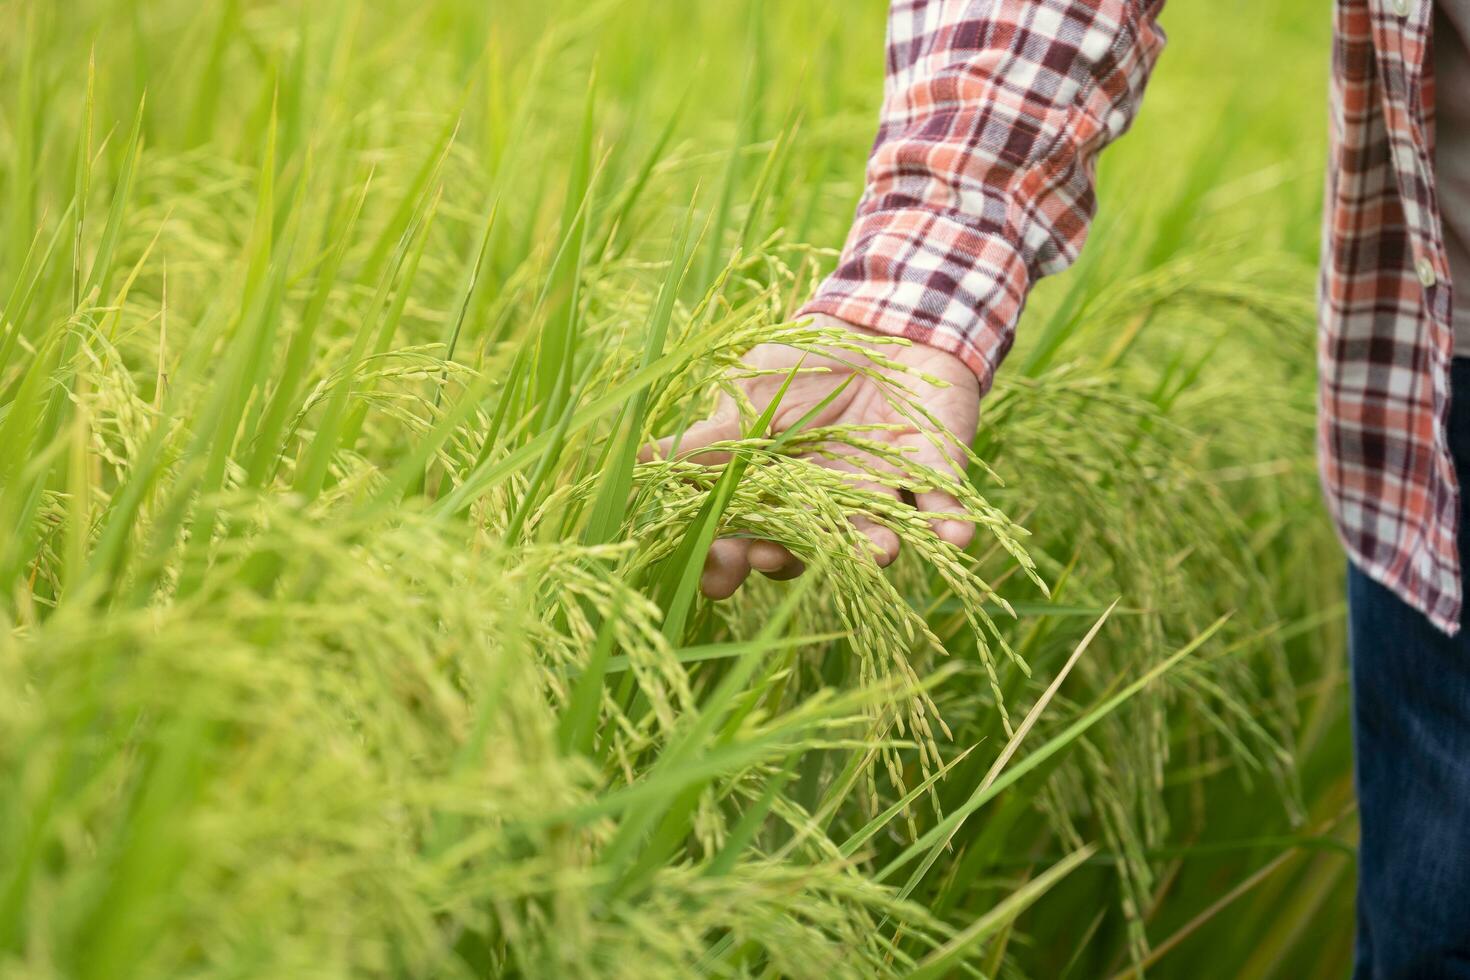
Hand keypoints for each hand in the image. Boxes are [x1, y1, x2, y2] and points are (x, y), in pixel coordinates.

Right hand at [650, 314, 981, 598]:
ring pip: (875, 535)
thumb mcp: (747, 392)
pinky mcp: (935, 475)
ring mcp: (881, 496)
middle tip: (776, 559)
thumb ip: (710, 436)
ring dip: (874, 547)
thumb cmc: (805, 363)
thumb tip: (639, 460)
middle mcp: (827, 509)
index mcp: (778, 495)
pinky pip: (943, 506)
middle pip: (808, 548)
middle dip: (795, 557)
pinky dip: (950, 522)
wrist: (882, 322)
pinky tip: (956, 537)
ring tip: (875, 552)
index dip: (731, 558)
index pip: (747, 538)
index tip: (716, 572)